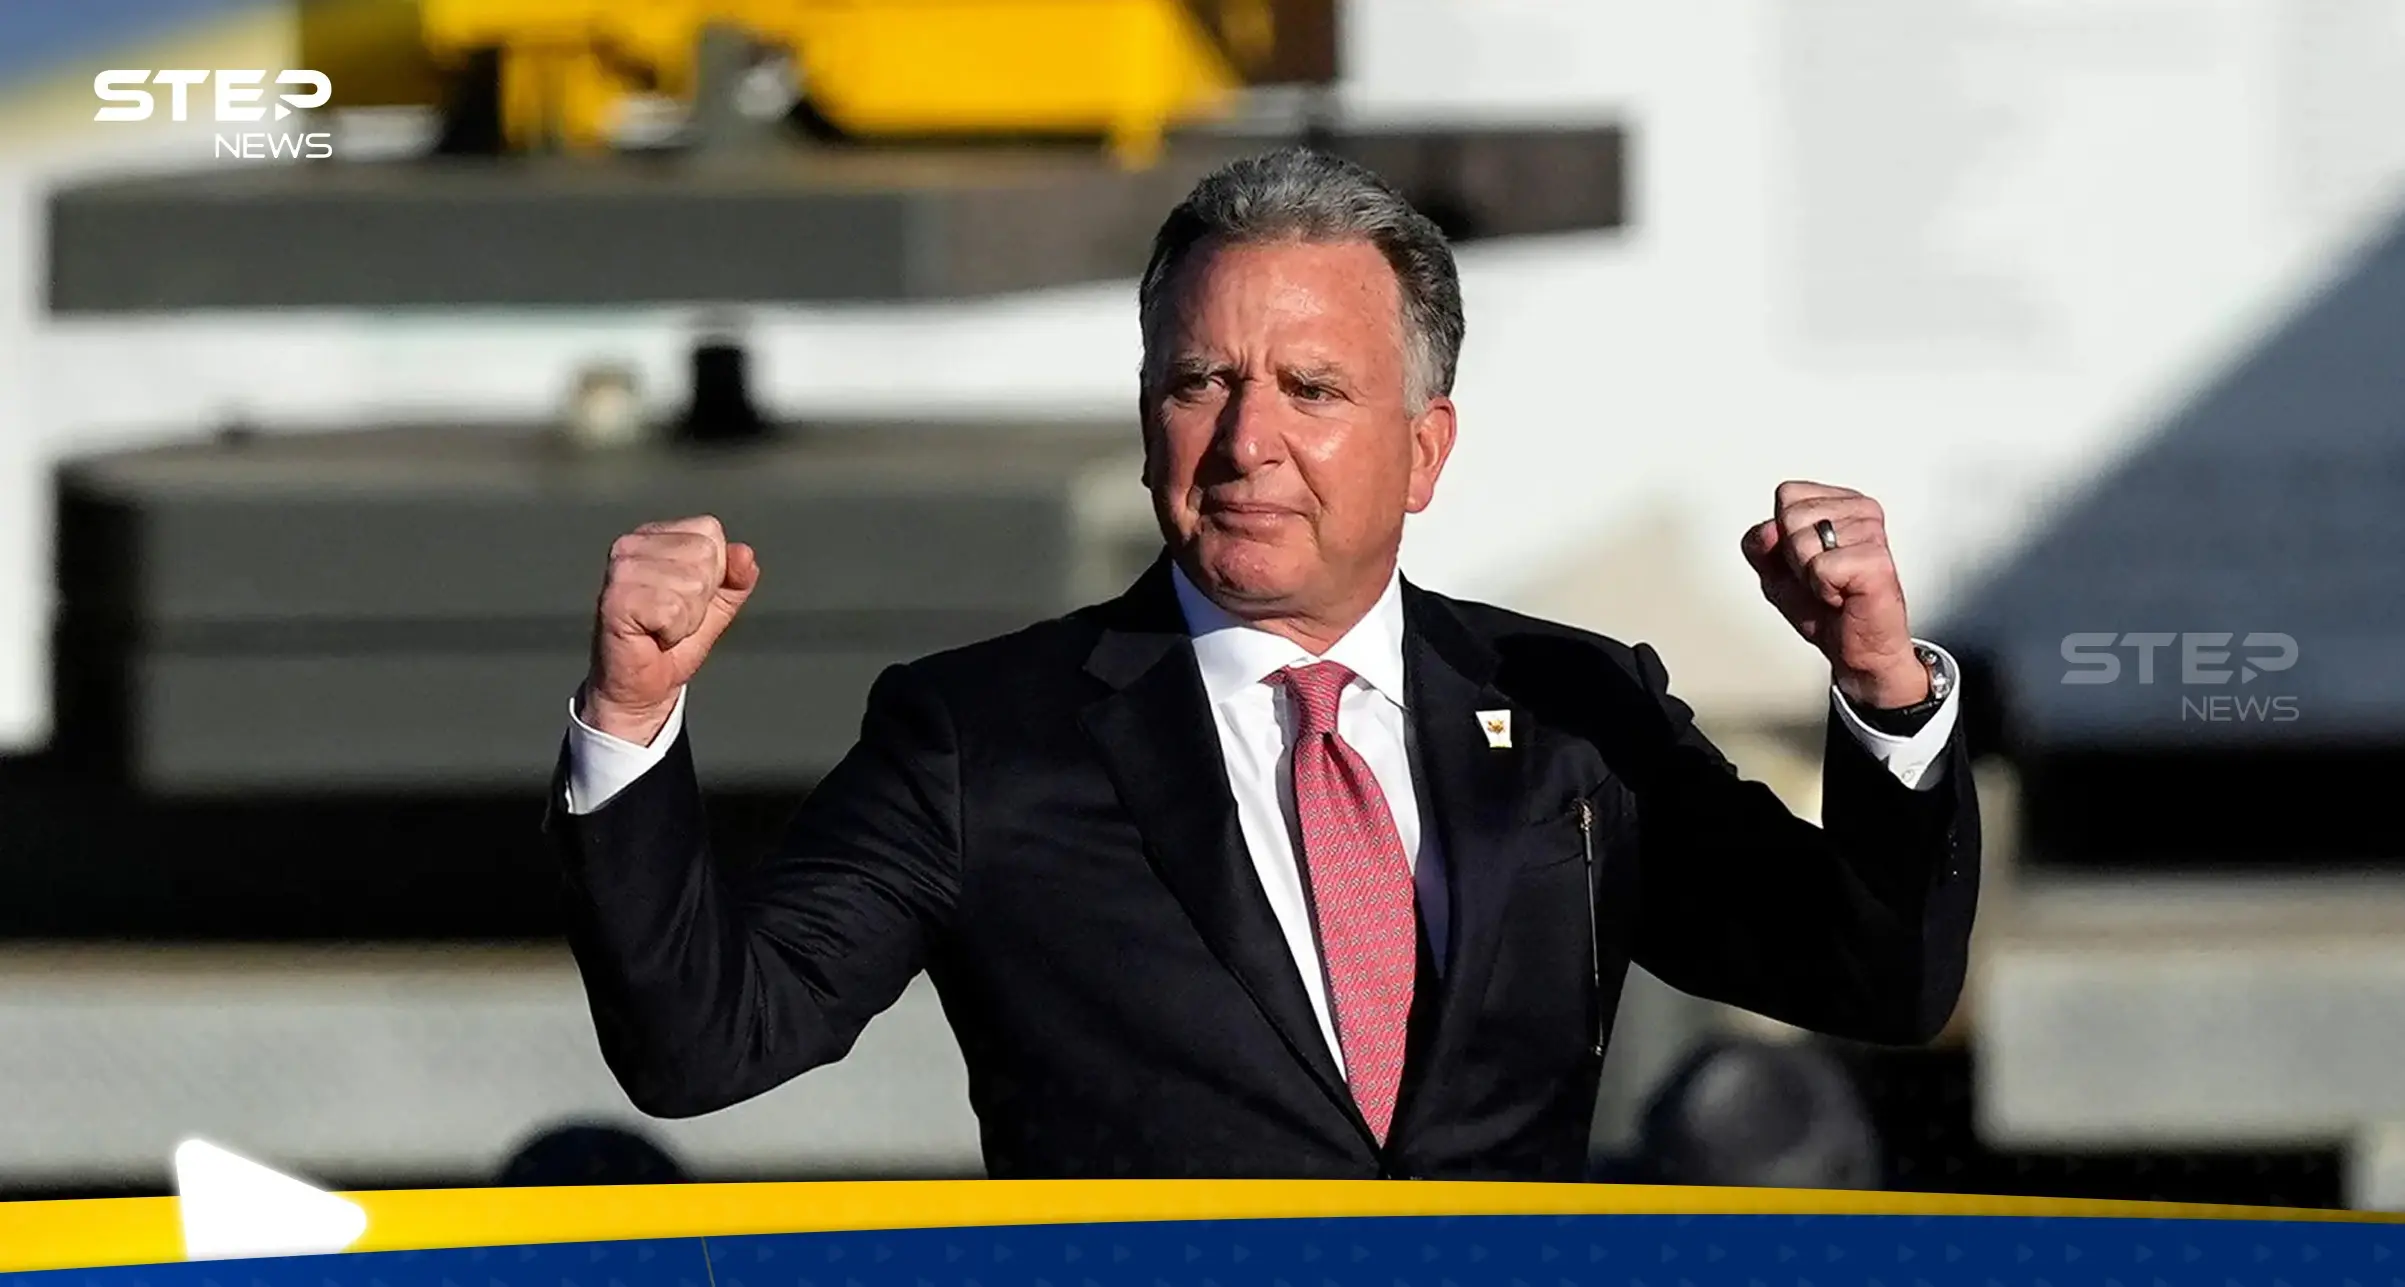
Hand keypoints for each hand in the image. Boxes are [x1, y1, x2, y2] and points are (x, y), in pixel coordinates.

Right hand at [582, 515, 759, 744]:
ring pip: (692, 582)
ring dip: (686, 618)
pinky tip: (652, 636)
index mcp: (654, 536)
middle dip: (701, 597)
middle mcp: (632, 545)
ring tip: (662, 627)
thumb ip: (736, 577)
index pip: (710, 531)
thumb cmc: (671, 642)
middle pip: (704, 555)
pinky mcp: (616, 599)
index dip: (714, 572)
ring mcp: (621, 570)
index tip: (686, 597)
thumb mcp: (717, 604)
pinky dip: (672, 632)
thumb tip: (744, 554)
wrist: (641, 687)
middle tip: (673, 617)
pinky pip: (672, 609)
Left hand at [1740, 481, 1926, 708]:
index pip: (1788, 494)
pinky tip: (1843, 596)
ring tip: (1833, 587)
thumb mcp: (1774, 571)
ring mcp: (1871, 532)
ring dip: (1808, 575)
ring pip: (1802, 541)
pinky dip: (1822, 590)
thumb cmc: (1822, 608)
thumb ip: (1759, 544)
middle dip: (1793, 557)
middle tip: (1821, 578)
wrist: (1856, 650)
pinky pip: (1820, 567)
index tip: (1808, 560)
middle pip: (1791, 515)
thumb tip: (1769, 530)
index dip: (1783, 535)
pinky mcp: (1876, 560)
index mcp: (1841, 503)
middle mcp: (1861, 510)